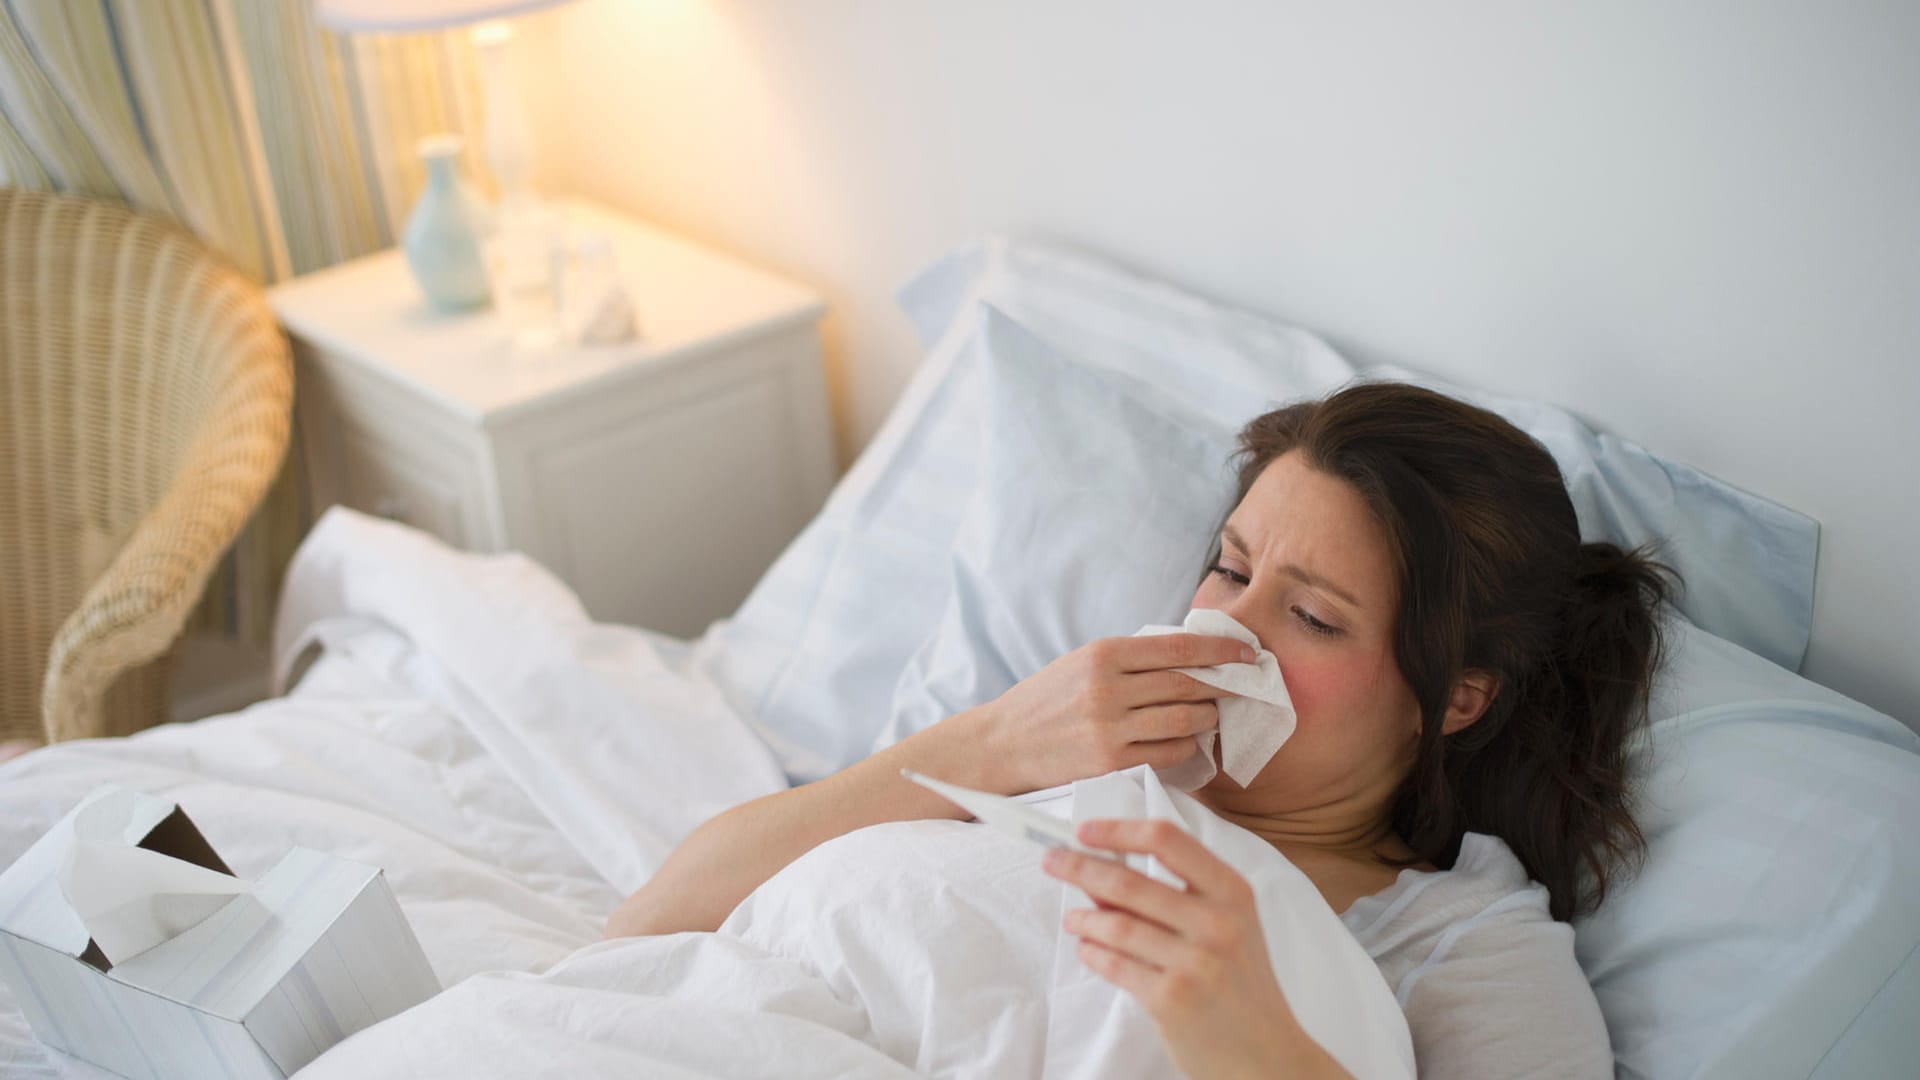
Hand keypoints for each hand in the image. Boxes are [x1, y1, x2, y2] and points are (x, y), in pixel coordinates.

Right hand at [967, 633, 1250, 793]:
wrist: (1003, 743)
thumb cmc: (1048, 700)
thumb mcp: (1082, 662)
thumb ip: (1131, 658)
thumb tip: (1194, 653)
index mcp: (1104, 653)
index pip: (1180, 647)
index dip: (1222, 649)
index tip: (1249, 652)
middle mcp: (1108, 687)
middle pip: (1189, 683)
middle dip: (1224, 685)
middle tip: (1242, 687)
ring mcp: (1110, 727)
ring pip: (1186, 719)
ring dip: (1209, 717)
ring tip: (1212, 715)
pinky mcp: (1111, 762)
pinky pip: (1169, 752)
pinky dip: (1187, 746)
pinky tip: (1187, 741)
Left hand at [1043, 819, 1348, 1078]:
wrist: (1266, 1052)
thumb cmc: (1240, 984)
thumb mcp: (1224, 927)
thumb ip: (1170, 897)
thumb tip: (1099, 876)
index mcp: (1232, 892)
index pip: (1166, 840)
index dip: (1118, 831)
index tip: (1084, 832)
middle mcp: (1217, 923)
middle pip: (1129, 881)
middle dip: (1079, 868)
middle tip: (1052, 861)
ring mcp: (1194, 963)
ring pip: (1115, 925)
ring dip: (1083, 918)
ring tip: (1073, 919)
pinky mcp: (1171, 1000)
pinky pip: (1114, 964)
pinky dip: (1092, 952)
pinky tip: (1087, 948)